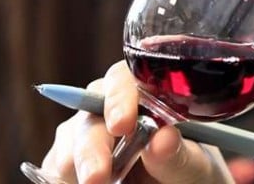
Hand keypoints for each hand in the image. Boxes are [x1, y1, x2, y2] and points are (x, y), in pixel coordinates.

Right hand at [37, 62, 233, 183]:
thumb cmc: (192, 175)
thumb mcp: (197, 170)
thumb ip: (182, 157)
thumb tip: (163, 138)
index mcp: (142, 94)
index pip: (122, 80)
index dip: (119, 99)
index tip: (122, 125)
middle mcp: (107, 107)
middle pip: (88, 116)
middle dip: (91, 149)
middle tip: (97, 179)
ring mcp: (84, 134)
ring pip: (67, 144)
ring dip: (79, 169)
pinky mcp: (67, 161)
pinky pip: (55, 168)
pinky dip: (68, 181)